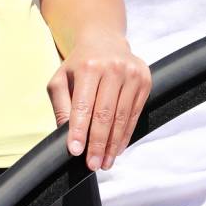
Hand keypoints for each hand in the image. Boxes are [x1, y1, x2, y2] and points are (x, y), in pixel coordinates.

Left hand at [45, 29, 150, 171]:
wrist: (105, 40)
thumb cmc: (78, 65)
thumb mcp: (61, 79)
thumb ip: (61, 105)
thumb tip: (65, 134)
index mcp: (89, 66)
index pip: (83, 105)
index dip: (78, 130)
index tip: (75, 152)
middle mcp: (113, 68)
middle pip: (105, 114)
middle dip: (97, 143)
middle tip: (92, 165)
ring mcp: (132, 74)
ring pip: (122, 117)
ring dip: (112, 144)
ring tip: (104, 163)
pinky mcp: (145, 81)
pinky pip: (135, 114)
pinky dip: (126, 135)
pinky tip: (117, 149)